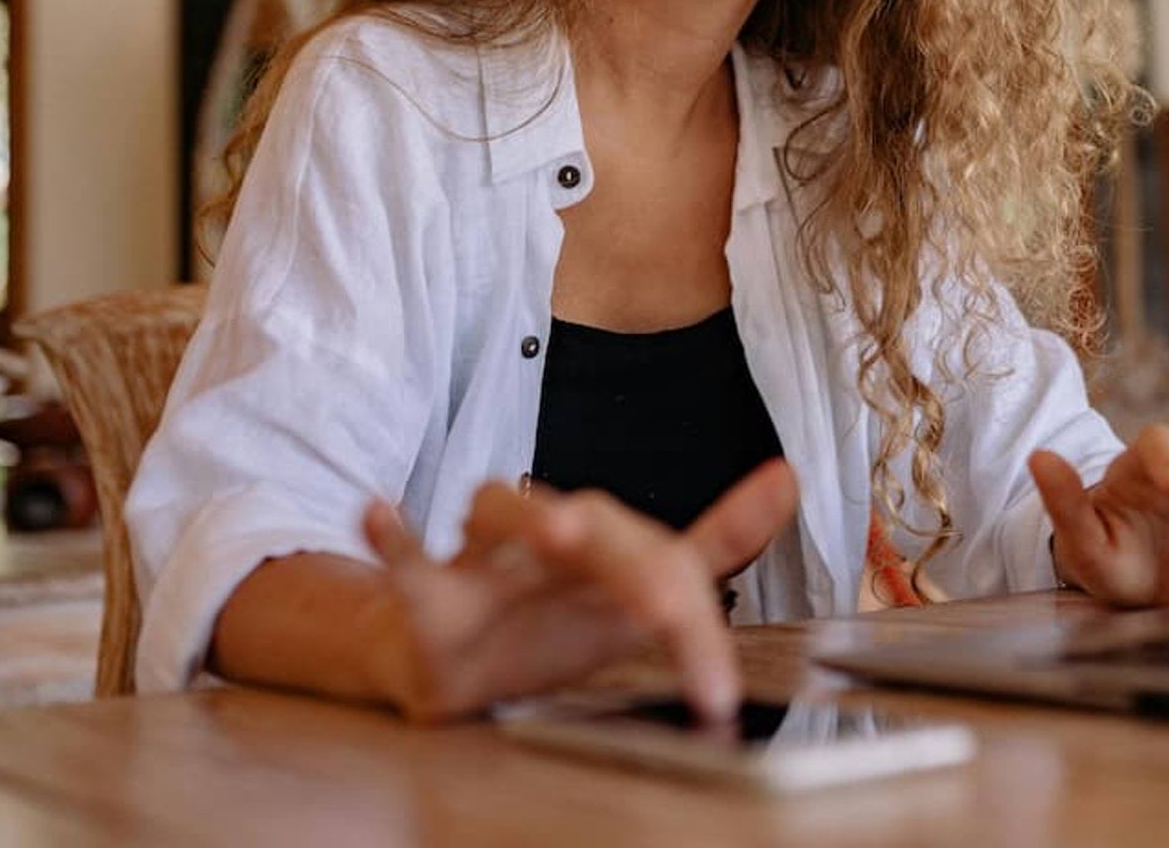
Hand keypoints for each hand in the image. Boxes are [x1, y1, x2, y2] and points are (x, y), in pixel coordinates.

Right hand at [360, 457, 796, 722]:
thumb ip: (720, 539)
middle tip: (665, 603)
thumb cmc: (554, 618)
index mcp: (605, 541)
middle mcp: (548, 536)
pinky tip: (379, 515)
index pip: (660, 559)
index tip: (714, 693)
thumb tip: (788, 475)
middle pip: (593, 527)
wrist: (456, 659)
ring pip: (499, 512)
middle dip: (630, 562)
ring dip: (529, 517)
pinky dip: (392, 537)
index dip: (694, 626)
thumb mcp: (644, 591)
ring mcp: (485, 559)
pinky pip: (405, 562)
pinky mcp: (428, 595)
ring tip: (558, 529)